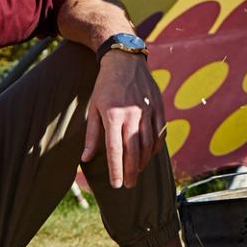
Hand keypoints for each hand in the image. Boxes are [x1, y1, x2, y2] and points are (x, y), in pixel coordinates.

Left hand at [81, 50, 160, 187]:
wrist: (125, 61)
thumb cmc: (105, 86)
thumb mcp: (94, 108)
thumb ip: (92, 135)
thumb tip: (86, 158)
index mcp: (113, 116)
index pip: (115, 151)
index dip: (116, 170)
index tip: (115, 185)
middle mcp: (132, 115)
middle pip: (134, 151)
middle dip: (131, 172)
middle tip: (128, 185)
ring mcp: (148, 111)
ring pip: (149, 144)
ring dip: (143, 162)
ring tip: (136, 172)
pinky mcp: (158, 107)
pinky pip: (160, 133)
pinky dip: (155, 147)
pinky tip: (149, 155)